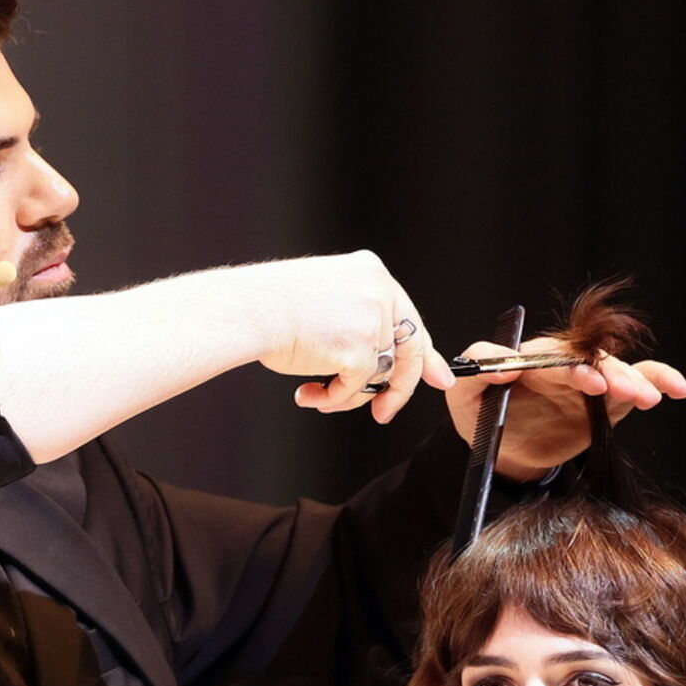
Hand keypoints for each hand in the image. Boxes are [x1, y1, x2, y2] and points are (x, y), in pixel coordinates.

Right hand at [245, 251, 454, 422]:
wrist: (247, 310)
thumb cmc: (271, 308)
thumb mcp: (328, 302)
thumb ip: (361, 323)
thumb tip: (387, 362)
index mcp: (370, 273)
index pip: (408, 318)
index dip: (426, 354)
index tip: (438, 377)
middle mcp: (378, 291)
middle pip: (406, 351)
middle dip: (399, 389)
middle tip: (385, 412)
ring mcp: (372, 319)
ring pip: (379, 374)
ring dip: (348, 395)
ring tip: (319, 396)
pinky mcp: (360, 348)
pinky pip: (357, 387)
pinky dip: (334, 398)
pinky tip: (309, 393)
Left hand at [442, 336, 685, 480]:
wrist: (505, 449)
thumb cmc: (481, 417)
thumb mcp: (464, 398)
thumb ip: (475, 373)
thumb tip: (501, 365)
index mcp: (529, 360)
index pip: (552, 356)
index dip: (570, 366)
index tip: (586, 381)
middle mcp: (562, 364)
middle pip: (590, 360)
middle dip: (608, 372)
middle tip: (619, 390)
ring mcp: (588, 380)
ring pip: (617, 369)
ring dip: (635, 379)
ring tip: (647, 397)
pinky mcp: (608, 398)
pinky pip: (639, 380)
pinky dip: (660, 378)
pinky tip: (678, 387)